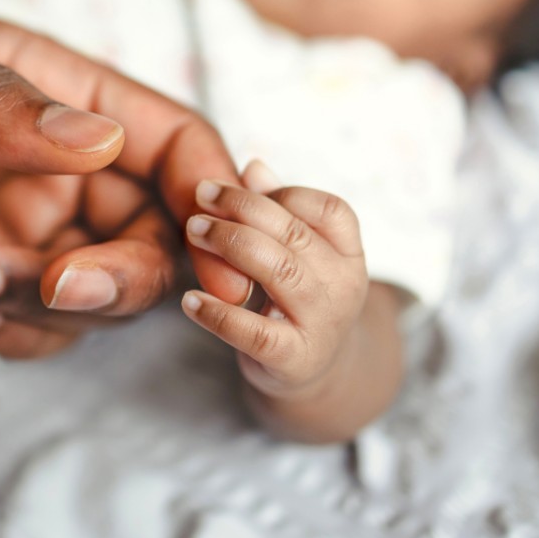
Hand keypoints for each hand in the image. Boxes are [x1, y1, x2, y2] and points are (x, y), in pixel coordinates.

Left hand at [0, 0, 243, 355]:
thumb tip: (101, 140)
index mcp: (51, 83)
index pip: (170, 134)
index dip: (210, 189)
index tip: (214, 247)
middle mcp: (49, 155)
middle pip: (152, 228)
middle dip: (129, 271)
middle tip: (62, 284)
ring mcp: (13, 216)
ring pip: (98, 286)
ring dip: (55, 304)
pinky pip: (35, 321)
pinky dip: (20, 331)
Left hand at [179, 161, 369, 400]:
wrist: (312, 374)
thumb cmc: (296, 300)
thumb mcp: (296, 254)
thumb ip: (278, 210)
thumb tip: (254, 164)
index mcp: (349, 252)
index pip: (328, 209)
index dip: (279, 193)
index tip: (228, 187)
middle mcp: (344, 284)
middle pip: (295, 233)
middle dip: (242, 208)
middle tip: (200, 197)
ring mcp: (322, 323)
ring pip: (279, 271)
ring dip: (230, 244)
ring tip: (192, 231)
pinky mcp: (293, 359)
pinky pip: (254, 331)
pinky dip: (219, 313)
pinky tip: (189, 300)